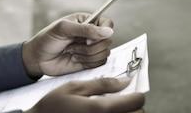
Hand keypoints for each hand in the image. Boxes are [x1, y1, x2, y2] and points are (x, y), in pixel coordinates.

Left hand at [22, 13, 113, 76]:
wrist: (38, 58)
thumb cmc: (47, 39)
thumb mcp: (64, 29)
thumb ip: (86, 29)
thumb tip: (109, 31)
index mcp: (87, 21)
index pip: (107, 23)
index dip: (104, 31)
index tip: (89, 38)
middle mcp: (91, 34)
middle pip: (108, 40)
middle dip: (91, 45)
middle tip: (74, 44)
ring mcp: (91, 49)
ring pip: (105, 53)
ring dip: (87, 54)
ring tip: (71, 51)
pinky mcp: (89, 62)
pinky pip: (99, 63)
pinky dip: (87, 62)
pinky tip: (74, 58)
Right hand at [25, 77, 144, 112]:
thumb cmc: (53, 106)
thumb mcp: (74, 87)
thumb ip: (102, 84)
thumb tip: (125, 81)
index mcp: (101, 109)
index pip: (137, 102)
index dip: (137, 94)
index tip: (131, 92)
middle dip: (135, 107)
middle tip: (123, 101)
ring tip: (114, 109)